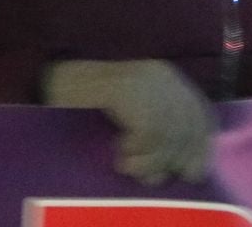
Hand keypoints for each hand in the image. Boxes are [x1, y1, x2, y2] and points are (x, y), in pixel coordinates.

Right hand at [44, 59, 214, 184]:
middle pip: (187, 126)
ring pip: (169, 134)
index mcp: (166, 76)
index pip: (199, 115)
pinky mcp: (126, 89)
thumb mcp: (131, 116)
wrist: (52, 83)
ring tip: (128, 167)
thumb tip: (190, 168)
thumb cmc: (88, 107)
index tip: (189, 173)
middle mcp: (160, 74)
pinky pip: (148, 133)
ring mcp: (144, 80)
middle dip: (172, 159)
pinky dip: (136, 152)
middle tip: (150, 176)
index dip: (198, 147)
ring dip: (150, 161)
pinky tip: (119, 154)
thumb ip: (158, 130)